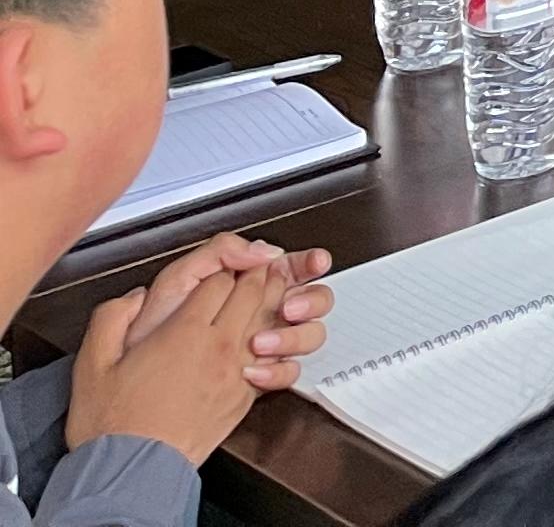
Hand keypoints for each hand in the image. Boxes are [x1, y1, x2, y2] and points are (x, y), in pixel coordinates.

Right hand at [66, 255, 289, 459]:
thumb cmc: (113, 423)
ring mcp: (237, 371)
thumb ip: (110, 318)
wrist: (132, 470)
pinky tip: (273, 335)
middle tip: (257, 264)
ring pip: (271, 320)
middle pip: (253, 292)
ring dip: (274, 301)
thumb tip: (134, 297)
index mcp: (184, 332)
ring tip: (273, 288)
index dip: (220, 268)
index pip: (219, 280)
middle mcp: (218, 347)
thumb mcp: (92, 363)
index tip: (220, 268)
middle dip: (255, 273)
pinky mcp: (246, 396)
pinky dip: (280, 341)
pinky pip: (277, 357)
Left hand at [126, 237, 332, 390]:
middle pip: (310, 298)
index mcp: (242, 288)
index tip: (306, 263)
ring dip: (292, 337)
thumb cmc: (150, 335)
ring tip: (260, 343)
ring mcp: (263, 347)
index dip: (301, 263)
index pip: (286, 268)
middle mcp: (258, 315)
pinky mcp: (260, 379)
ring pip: (308, 334)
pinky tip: (254, 372)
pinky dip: (277, 371)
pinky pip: (289, 372)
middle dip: (309, 298)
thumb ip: (216, 253)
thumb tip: (259, 250)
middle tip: (288, 307)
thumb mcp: (177, 281)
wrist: (135, 399)